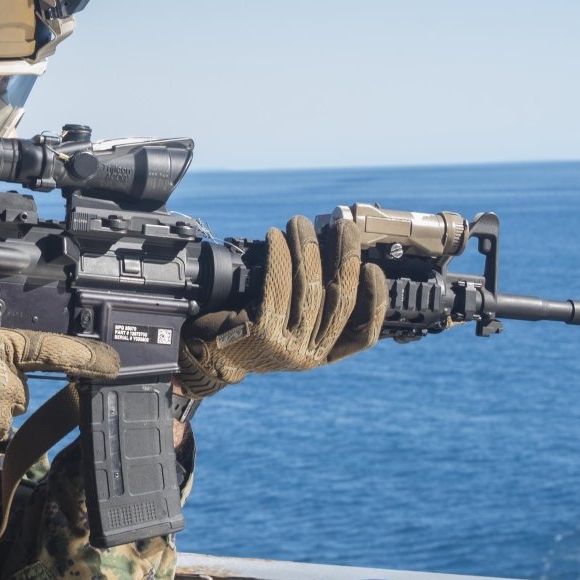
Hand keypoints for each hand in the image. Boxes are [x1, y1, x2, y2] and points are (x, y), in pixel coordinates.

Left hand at [177, 215, 387, 398]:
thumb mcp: (287, 321)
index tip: (372, 267)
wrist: (205, 351)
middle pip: (339, 301)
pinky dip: (279, 257)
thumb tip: (334, 250)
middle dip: (344, 257)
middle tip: (340, 227)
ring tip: (300, 223)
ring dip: (307, 248)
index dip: (374, 300)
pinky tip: (276, 238)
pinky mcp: (262, 335)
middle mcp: (309, 356)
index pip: (364, 335)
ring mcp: (287, 348)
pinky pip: (278, 287)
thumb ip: (313, 302)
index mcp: (322, 354)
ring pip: (310, 290)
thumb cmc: (248, 328)